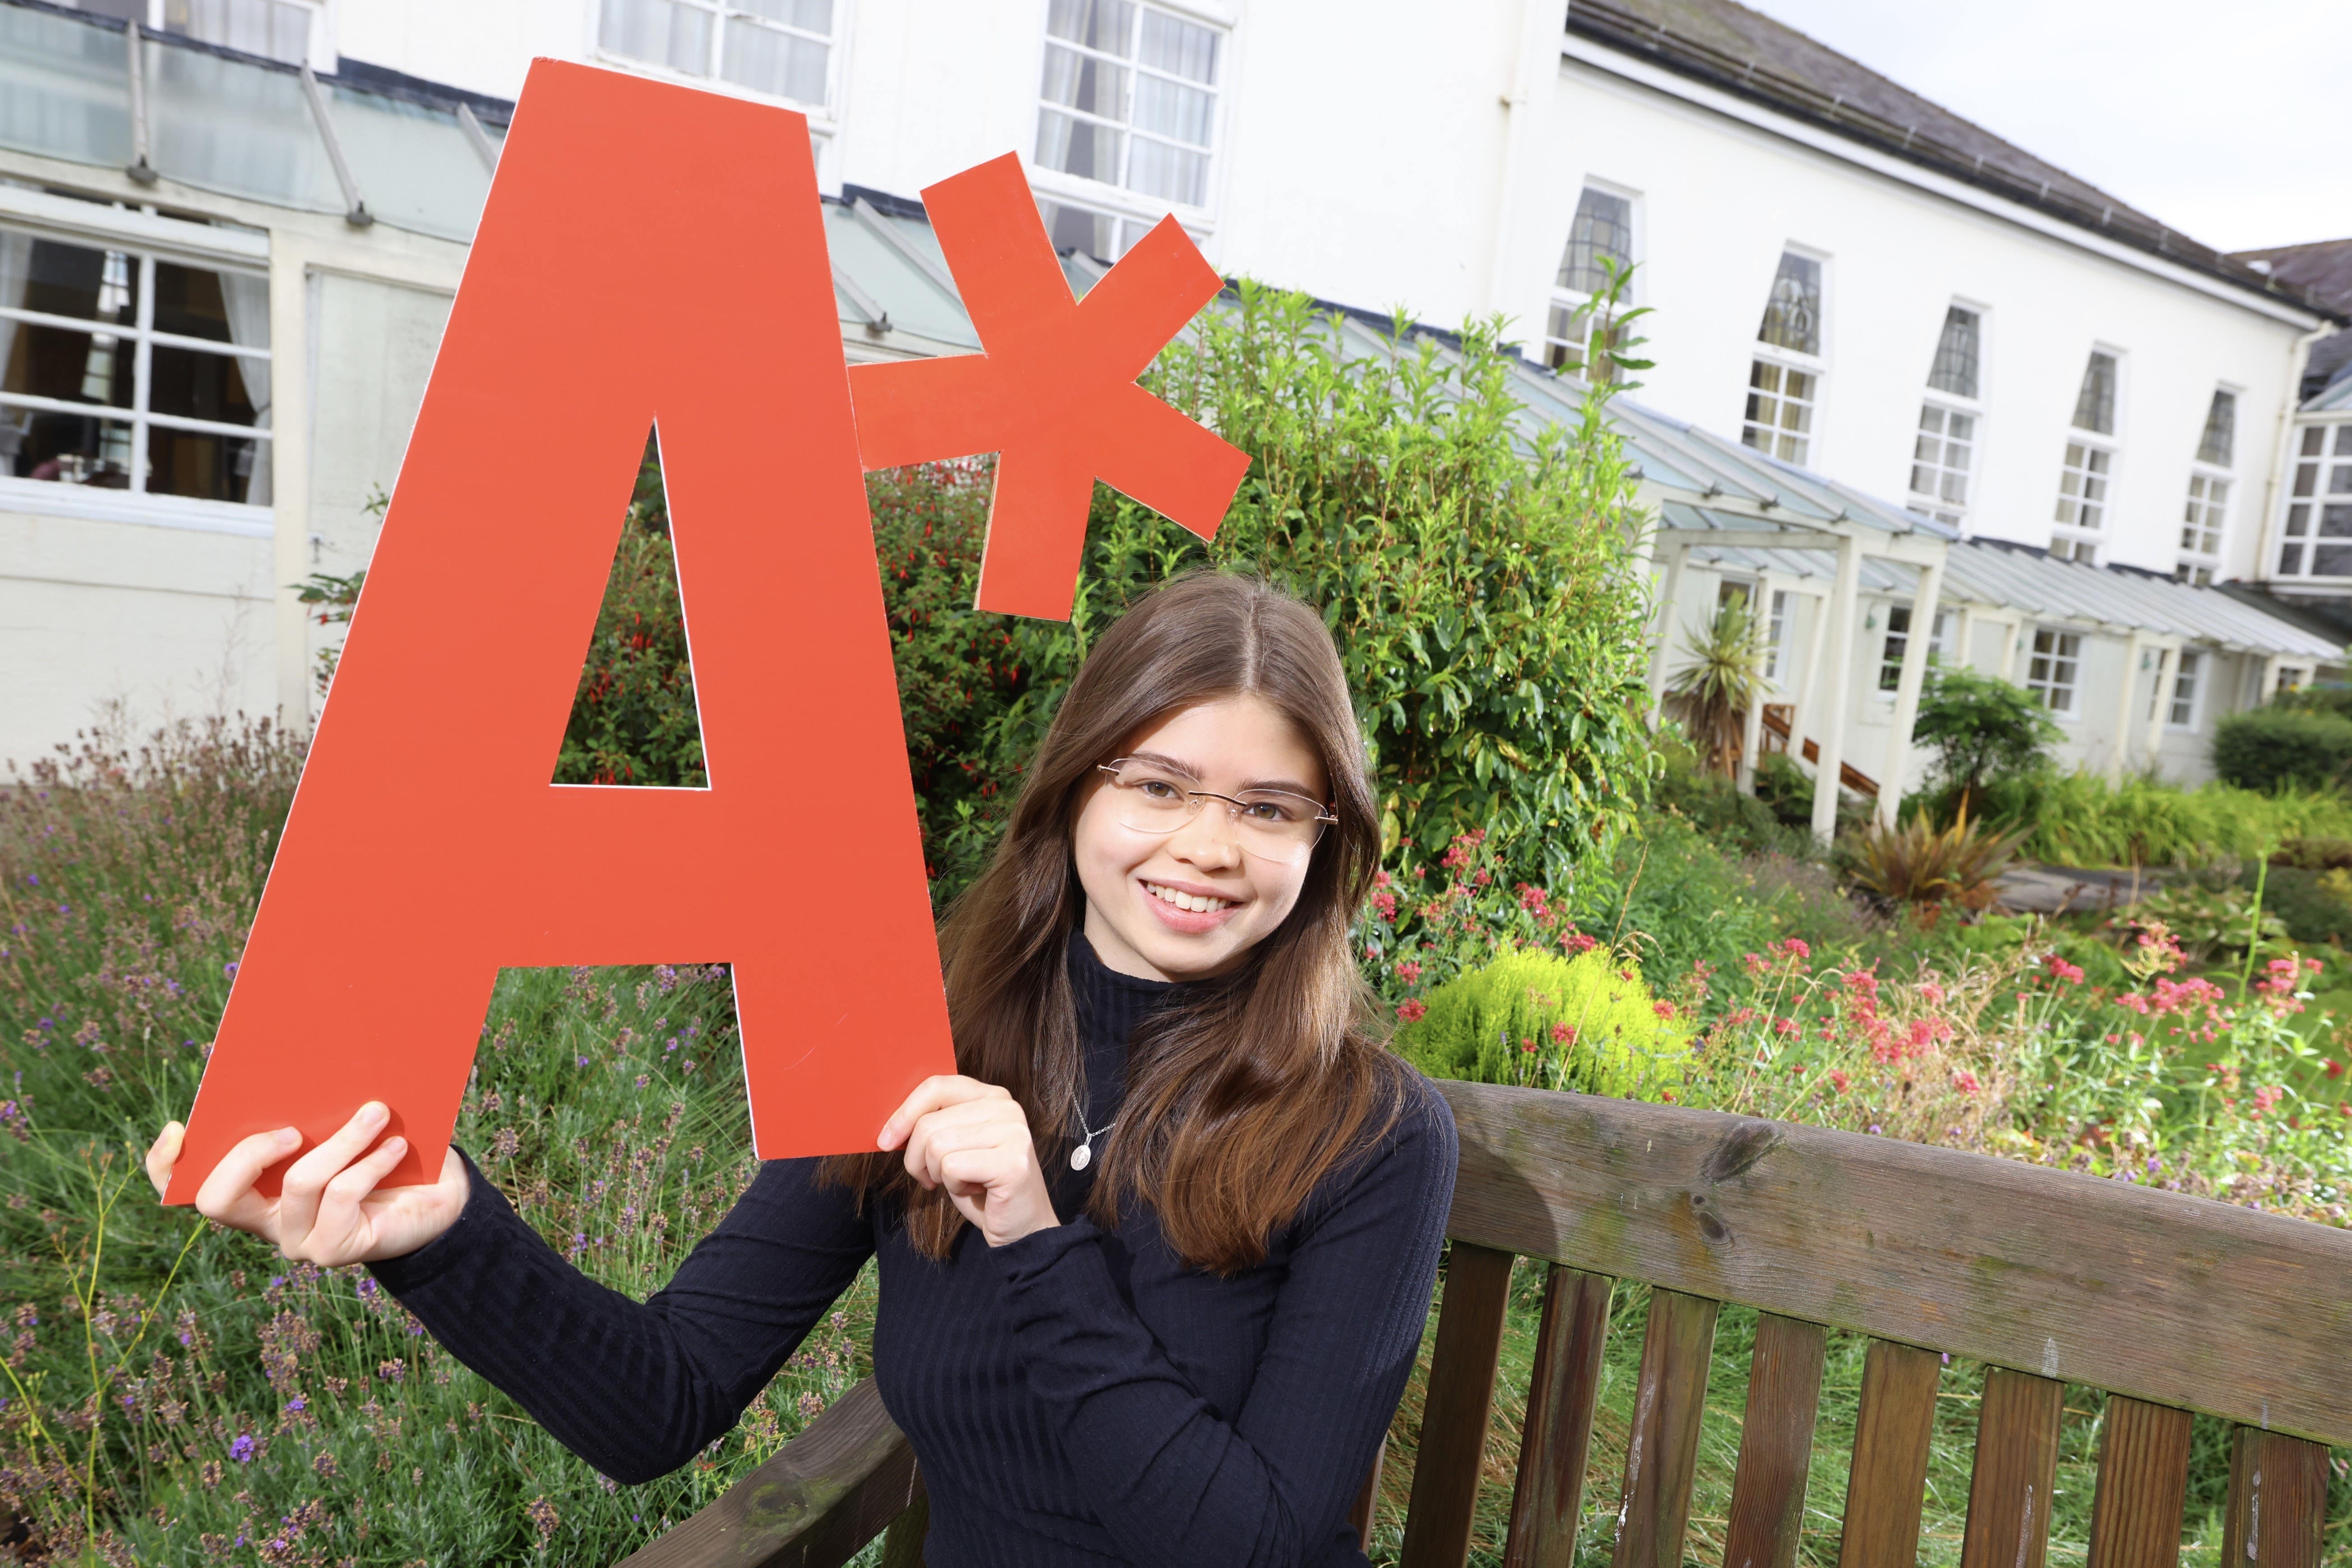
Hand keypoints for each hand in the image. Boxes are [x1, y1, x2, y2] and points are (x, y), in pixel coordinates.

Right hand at [145, 1103, 470, 1265]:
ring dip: (340, 1142)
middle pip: (218, 1199)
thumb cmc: (382, 1152)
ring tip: (377, 1112)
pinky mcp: (332, 1251)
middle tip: (293, 1128)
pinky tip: (396, 1146)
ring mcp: (295, 1239)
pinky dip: (370, 1164)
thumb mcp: (342, 1124)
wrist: (437, 1195)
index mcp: (252, 1185)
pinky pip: (341, 1197)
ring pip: (297, 1184)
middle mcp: (263, 1218)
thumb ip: (317, 1107)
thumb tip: (307, 1059)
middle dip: (249, 1155)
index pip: (185, 1186)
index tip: (179, 1127)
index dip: (166, 1165)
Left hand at [878, 1076, 1058, 1247]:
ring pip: (936, 1145)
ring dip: (937, 1174)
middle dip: (916, 1158)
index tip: (886, 1141)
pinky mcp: (1012, 1163)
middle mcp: (1006, 1107)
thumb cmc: (981, 1187)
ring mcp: (1013, 1133)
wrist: (1021, 1228)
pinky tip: (975, 1191)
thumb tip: (889, 1125)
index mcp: (991, 1096)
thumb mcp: (953, 1147)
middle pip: (928, 1122)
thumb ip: (933, 1124)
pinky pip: (952, 1168)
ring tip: (960, 1182)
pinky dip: (954, 1187)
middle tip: (932, 1178)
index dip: (904, 1113)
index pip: (936, 1086)